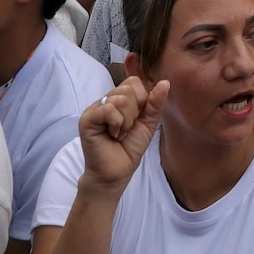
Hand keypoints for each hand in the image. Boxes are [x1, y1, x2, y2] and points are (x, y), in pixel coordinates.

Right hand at [78, 77, 169, 192]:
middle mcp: (105, 101)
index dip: (142, 100)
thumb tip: (165, 82)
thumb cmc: (129, 149)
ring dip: (126, 121)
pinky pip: (109, 109)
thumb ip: (155, 103)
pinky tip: (112, 135)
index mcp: (118, 99)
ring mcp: (94, 109)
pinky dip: (117, 124)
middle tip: (126, 129)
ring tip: (119, 134)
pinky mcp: (87, 119)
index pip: (134, 82)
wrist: (117, 172)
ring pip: (120, 99)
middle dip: (134, 112)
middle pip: (128, 89)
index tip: (136, 120)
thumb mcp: (148, 123)